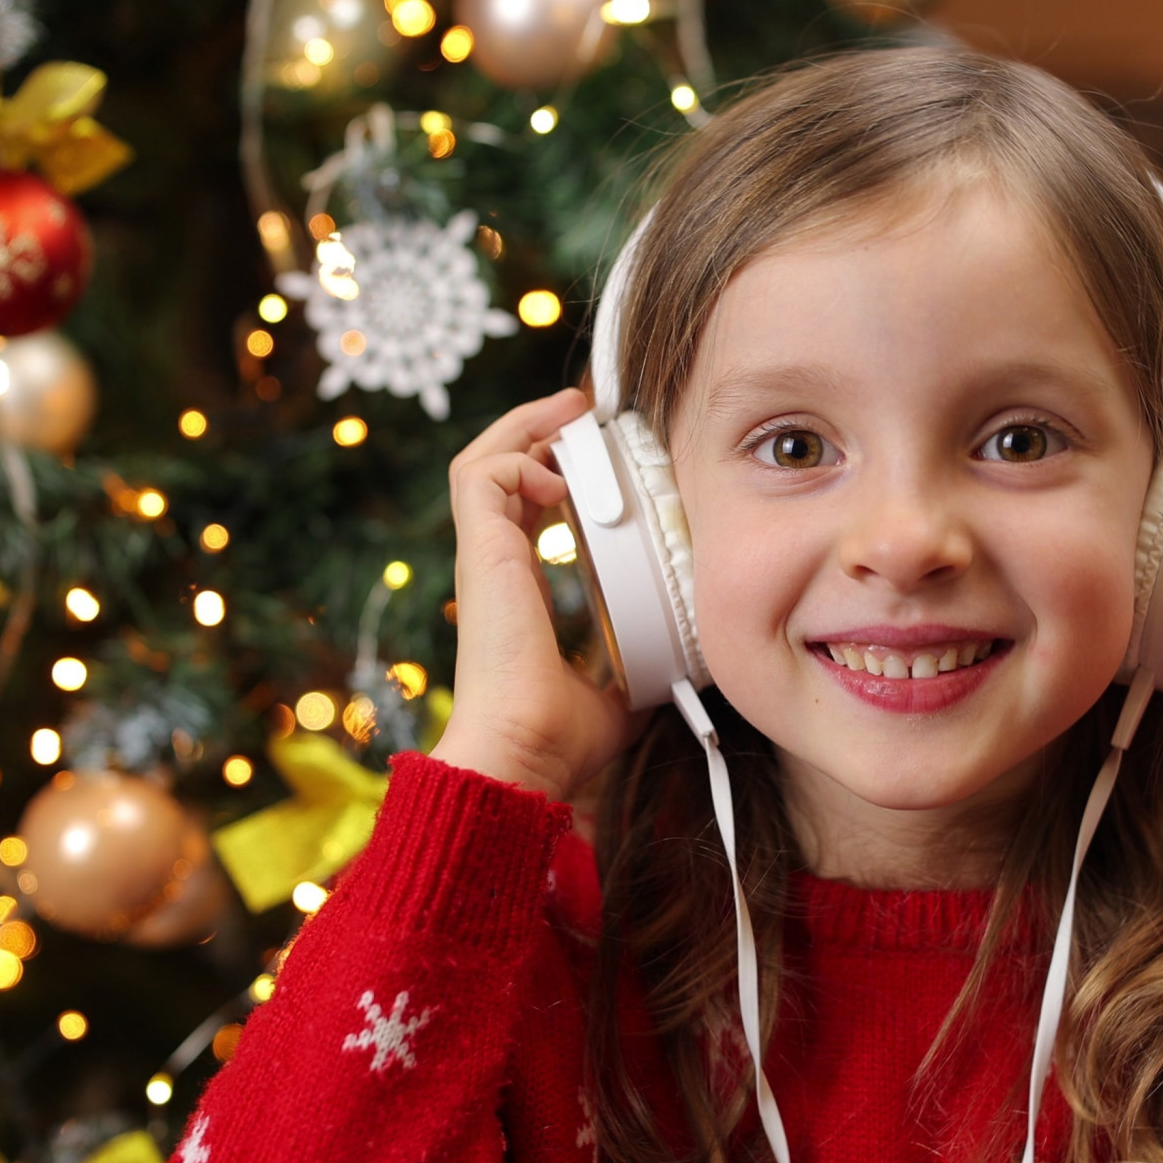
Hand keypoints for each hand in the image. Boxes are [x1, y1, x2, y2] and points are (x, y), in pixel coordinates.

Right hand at [429, 388, 648, 798]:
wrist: (527, 750)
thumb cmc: (561, 735)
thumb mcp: (620, 686)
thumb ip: (640, 662)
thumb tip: (682, 665)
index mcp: (522, 591)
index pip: (528, 511)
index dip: (558, 473)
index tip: (601, 456)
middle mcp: (497, 568)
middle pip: (501, 473)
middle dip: (541, 432)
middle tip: (586, 412)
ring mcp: (484, 558)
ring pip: (482, 463)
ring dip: (525, 428)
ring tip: (569, 412)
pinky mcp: (481, 554)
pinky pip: (482, 477)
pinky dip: (515, 457)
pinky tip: (555, 472)